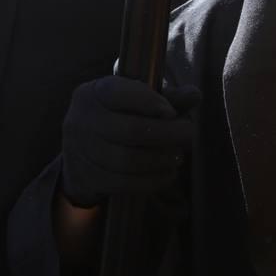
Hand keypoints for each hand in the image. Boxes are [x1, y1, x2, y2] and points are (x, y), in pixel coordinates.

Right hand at [60, 75, 198, 208]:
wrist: (81, 151)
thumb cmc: (117, 117)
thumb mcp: (136, 100)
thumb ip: (167, 97)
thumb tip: (195, 95)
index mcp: (94, 92)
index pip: (119, 93)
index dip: (149, 102)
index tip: (172, 112)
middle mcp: (82, 119)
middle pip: (130, 130)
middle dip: (167, 133)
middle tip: (190, 135)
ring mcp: (82, 151)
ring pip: (128, 160)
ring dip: (160, 159)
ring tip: (178, 156)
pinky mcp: (89, 178)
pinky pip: (125, 183)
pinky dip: (152, 180)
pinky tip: (167, 174)